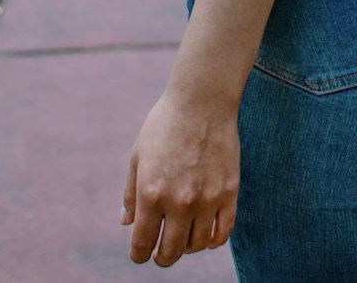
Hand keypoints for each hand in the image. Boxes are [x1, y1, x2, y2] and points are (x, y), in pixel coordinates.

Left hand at [121, 91, 238, 265]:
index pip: (142, 244)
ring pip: (196, 245)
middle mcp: (179, 202)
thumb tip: (127, 223)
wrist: (202, 100)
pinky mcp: (229, 192)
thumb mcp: (138, 155)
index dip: (138, 255)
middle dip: (161, 257)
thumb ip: (131, 193)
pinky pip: (222, 232)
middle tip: (160, 253)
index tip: (140, 254)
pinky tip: (205, 234)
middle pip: (170, 252)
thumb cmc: (165, 124)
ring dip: (186, 248)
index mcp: (151, 194)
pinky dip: (212, 240)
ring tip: (183, 238)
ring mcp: (207, 198)